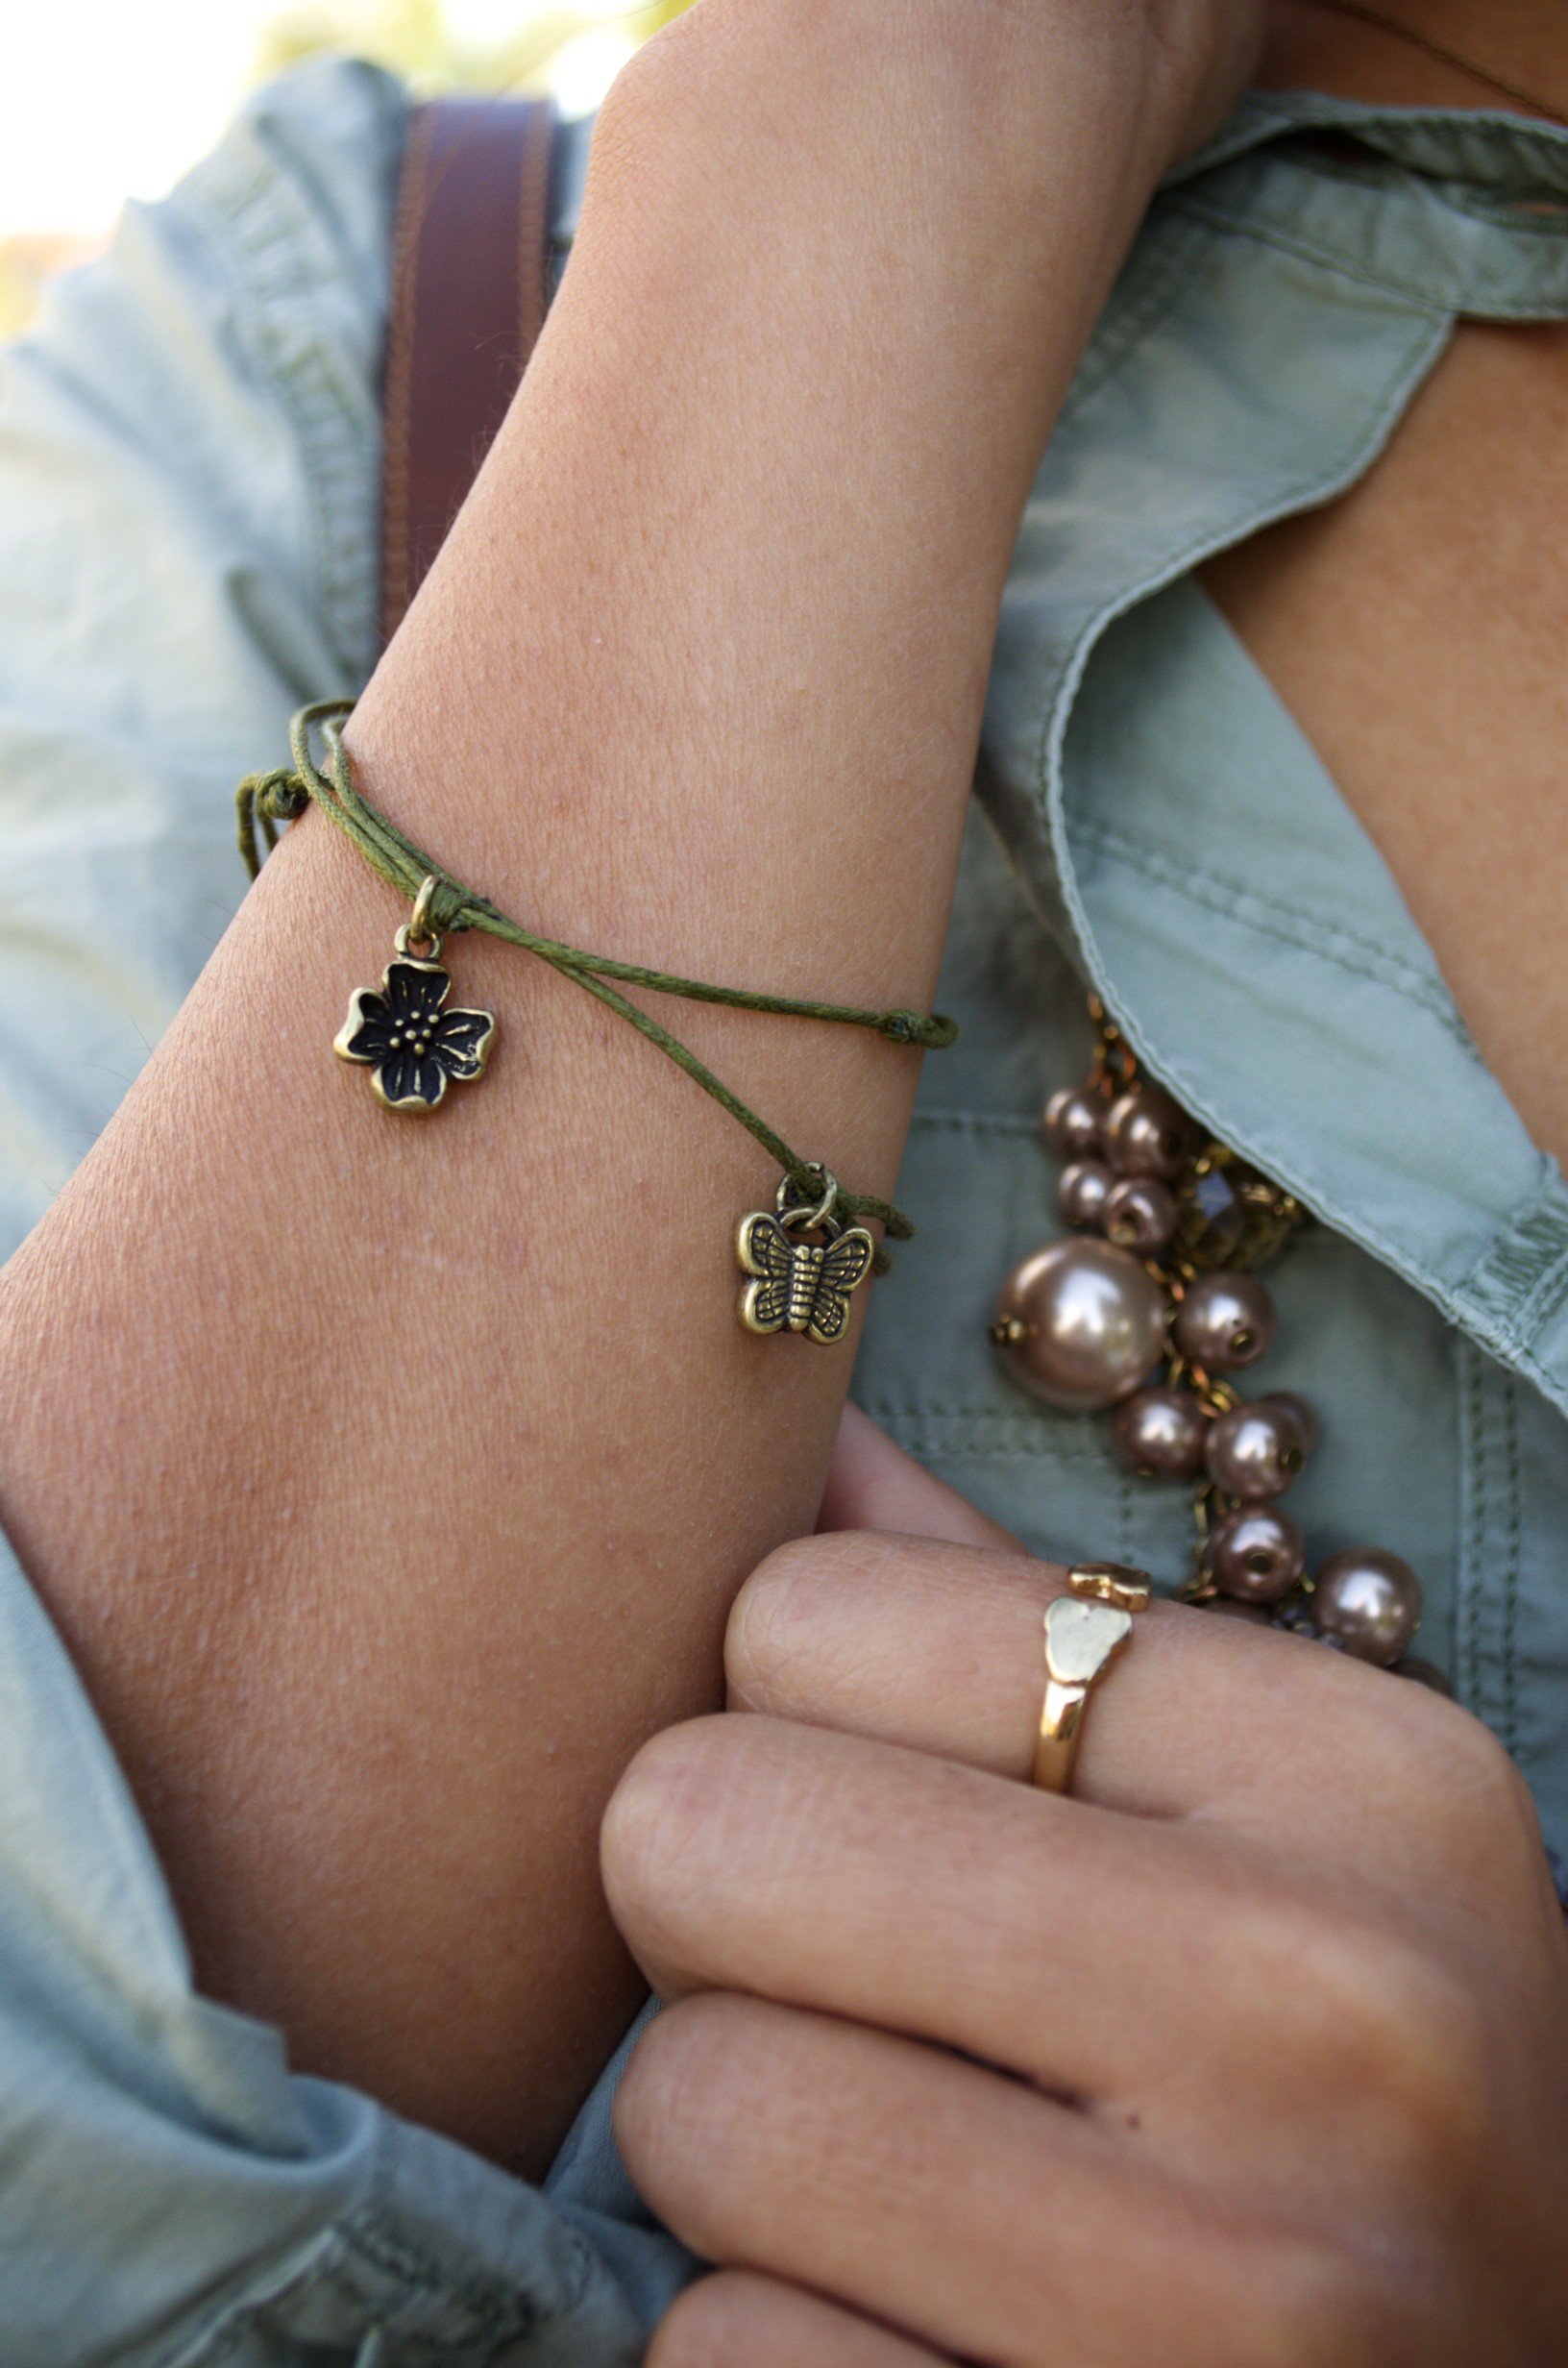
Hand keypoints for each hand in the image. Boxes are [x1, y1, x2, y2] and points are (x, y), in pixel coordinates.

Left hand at [602, 1418, 1567, 2363]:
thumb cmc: (1343, 2087)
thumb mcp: (1273, 1821)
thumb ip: (1015, 1614)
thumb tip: (796, 1436)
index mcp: (1360, 1775)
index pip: (808, 1610)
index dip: (787, 1717)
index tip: (889, 1813)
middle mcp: (1329, 2011)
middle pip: (699, 1828)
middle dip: (724, 1925)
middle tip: (859, 2002)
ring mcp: (1225, 2295)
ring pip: (686, 2106)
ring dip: (745, 2158)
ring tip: (915, 2180)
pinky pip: (713, 2356)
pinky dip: (773, 2351)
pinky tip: (934, 2336)